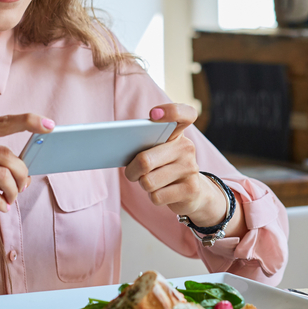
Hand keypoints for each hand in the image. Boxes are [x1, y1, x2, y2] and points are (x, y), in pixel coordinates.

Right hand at [0, 113, 53, 233]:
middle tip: (23, 186)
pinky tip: (0, 207)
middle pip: (7, 155)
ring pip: (3, 175)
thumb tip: (19, 165)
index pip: (0, 122)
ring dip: (13, 190)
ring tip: (11, 198)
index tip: (49, 125)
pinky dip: (1, 203)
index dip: (28, 121)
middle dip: (22, 173)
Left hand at [123, 104, 226, 227]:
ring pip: (148, 182)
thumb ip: (142, 144)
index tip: (153, 114)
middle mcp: (186, 147)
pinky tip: (162, 192)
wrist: (191, 193)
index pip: (185, 113)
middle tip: (132, 172)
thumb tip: (116, 148)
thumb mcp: (155, 152)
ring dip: (143, 185)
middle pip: (145, 160)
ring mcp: (191, 168)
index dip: (171, 111)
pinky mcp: (191, 189)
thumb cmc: (164, 167)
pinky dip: (153, 197)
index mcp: (176, 132)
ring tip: (151, 181)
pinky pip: (157, 196)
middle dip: (131, 171)